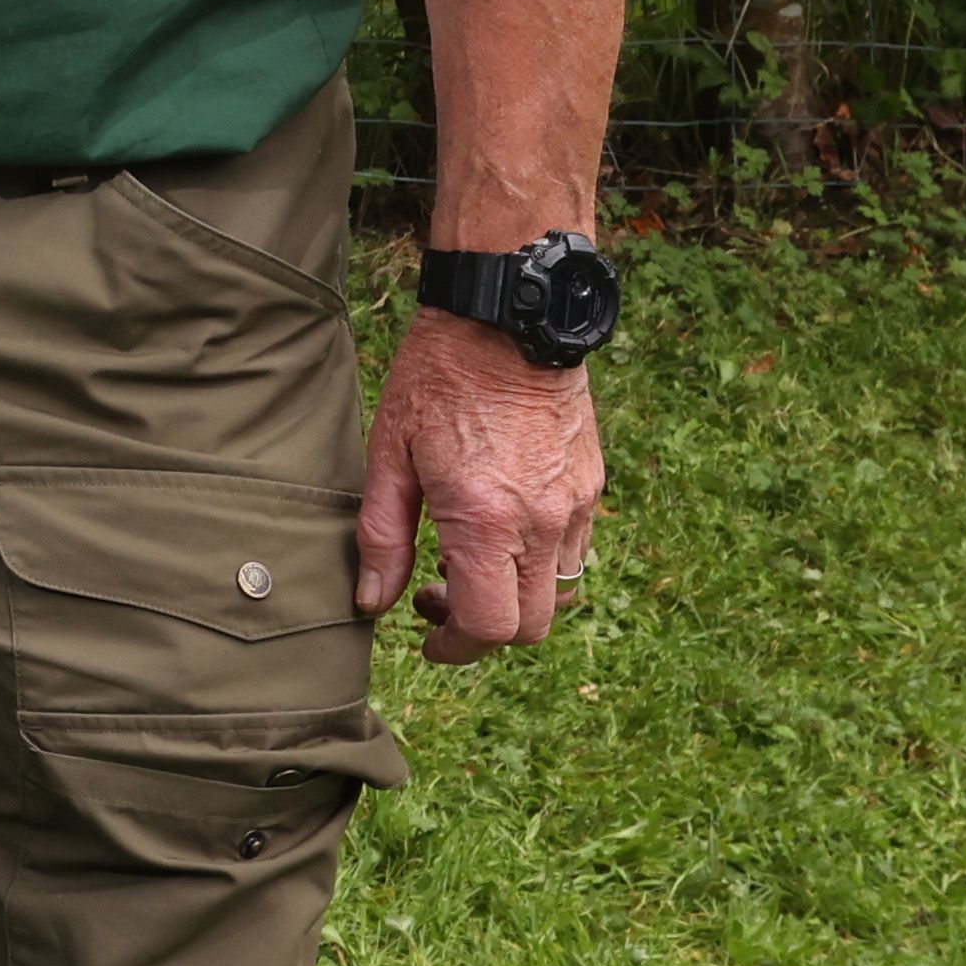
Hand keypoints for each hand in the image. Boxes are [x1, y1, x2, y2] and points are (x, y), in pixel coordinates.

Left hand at [354, 307, 603, 663]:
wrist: (508, 317)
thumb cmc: (438, 376)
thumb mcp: (389, 452)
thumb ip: (382, 535)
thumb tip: (374, 602)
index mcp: (485, 519)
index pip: (486, 627)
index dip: (454, 648)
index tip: (427, 638)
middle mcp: (541, 522)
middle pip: (528, 627)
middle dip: (482, 631)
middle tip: (436, 597)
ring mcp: (575, 506)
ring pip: (557, 595)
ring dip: (515, 598)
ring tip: (468, 561)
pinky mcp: (592, 486)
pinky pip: (576, 552)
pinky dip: (541, 563)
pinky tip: (503, 529)